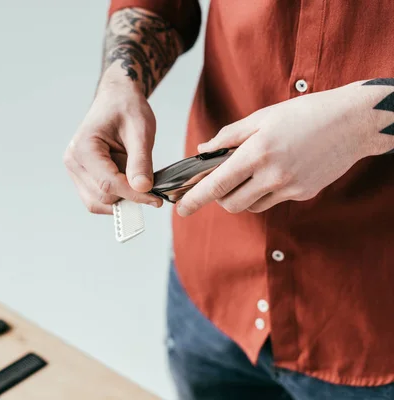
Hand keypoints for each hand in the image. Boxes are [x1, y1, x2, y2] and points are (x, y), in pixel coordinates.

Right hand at [63, 76, 162, 214]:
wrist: (116, 98)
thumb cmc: (126, 108)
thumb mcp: (140, 130)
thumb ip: (140, 161)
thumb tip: (143, 189)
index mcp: (83, 147)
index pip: (108, 184)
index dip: (134, 195)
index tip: (156, 199)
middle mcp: (73, 161)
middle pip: (102, 196)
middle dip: (128, 195)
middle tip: (149, 185)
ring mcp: (74, 170)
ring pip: (97, 202)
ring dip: (120, 196)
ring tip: (133, 175)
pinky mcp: (80, 176)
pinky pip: (96, 197)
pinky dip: (115, 194)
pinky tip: (126, 178)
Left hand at [177, 82, 383, 215]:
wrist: (353, 122)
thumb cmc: (305, 113)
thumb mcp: (262, 116)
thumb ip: (229, 135)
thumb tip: (203, 150)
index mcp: (258, 152)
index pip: (217, 184)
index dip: (195, 199)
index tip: (180, 209)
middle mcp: (273, 175)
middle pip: (231, 204)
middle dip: (219, 199)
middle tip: (220, 183)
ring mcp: (290, 188)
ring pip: (252, 206)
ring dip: (242, 197)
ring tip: (251, 173)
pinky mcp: (304, 194)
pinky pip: (275, 201)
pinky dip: (266, 192)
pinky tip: (277, 171)